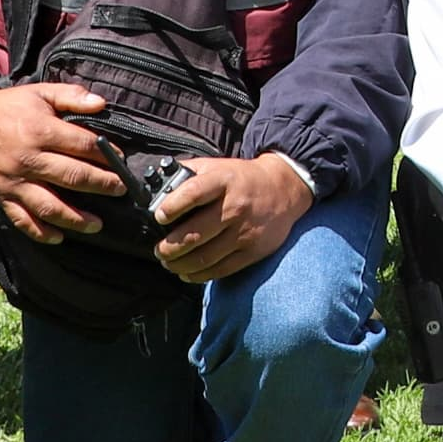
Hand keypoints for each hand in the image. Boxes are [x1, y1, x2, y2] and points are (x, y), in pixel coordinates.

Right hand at [0, 80, 124, 241]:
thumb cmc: (7, 107)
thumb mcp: (39, 92)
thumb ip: (71, 96)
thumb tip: (101, 103)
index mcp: (41, 131)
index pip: (82, 146)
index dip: (106, 154)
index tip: (121, 159)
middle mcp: (29, 160)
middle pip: (72, 177)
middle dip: (101, 185)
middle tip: (120, 190)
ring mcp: (14, 182)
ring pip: (49, 206)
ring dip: (75, 218)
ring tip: (97, 224)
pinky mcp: (1, 196)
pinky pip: (22, 220)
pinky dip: (40, 232)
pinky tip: (59, 237)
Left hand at [150, 153, 311, 283]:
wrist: (284, 189)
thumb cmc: (242, 179)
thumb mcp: (218, 166)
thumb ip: (189, 173)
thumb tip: (158, 184)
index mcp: (224, 181)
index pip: (195, 193)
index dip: (173, 206)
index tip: (160, 216)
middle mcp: (235, 207)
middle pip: (195, 234)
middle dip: (169, 246)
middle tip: (159, 249)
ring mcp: (245, 232)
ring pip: (204, 257)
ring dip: (179, 263)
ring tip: (168, 261)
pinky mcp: (252, 251)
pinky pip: (220, 269)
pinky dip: (198, 275)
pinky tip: (186, 272)